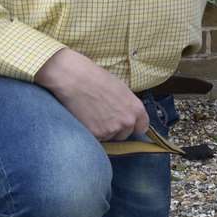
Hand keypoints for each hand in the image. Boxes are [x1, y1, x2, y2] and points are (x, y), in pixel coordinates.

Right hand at [35, 48, 149, 140]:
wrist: (74, 78)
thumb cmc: (95, 78)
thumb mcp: (120, 88)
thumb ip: (127, 105)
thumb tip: (126, 114)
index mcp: (136, 108)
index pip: (142, 127)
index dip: (133, 126)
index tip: (126, 124)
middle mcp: (126, 121)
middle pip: (124, 134)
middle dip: (116, 129)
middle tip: (103, 115)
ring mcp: (111, 129)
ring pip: (109, 137)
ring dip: (102, 130)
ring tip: (92, 114)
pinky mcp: (96, 134)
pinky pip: (96, 139)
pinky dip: (91, 132)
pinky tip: (85, 118)